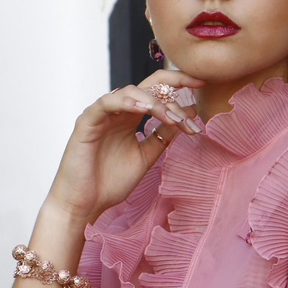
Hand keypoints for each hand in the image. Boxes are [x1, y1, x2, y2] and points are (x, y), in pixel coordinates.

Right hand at [44, 69, 206, 224]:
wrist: (85, 204)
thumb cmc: (109, 183)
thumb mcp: (146, 156)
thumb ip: (163, 135)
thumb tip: (187, 113)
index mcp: (130, 117)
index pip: (156, 90)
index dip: (178, 83)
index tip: (202, 85)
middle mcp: (117, 111)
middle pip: (147, 86)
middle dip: (173, 92)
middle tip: (189, 115)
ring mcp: (101, 114)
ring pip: (131, 92)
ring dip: (155, 102)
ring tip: (172, 118)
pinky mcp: (87, 121)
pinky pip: (107, 102)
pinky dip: (128, 101)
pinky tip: (145, 109)